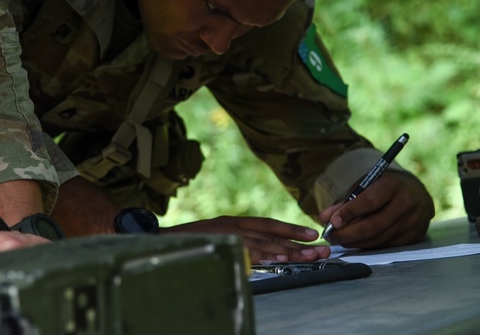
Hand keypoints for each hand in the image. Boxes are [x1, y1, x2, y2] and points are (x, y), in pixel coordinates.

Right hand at [163, 216, 329, 263]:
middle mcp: (231, 225)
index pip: (267, 224)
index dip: (290, 228)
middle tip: (323, 248)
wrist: (156, 240)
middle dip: (299, 241)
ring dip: (289, 249)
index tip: (312, 234)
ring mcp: (225, 234)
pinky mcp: (219, 244)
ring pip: (264, 242)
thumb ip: (235, 244)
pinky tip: (281, 257)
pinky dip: (265, 253)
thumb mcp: (214, 238)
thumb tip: (260, 254)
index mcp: (232, 222)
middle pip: (271, 232)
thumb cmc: (186, 243)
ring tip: (310, 255)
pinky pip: (246, 250)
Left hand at [318, 172, 434, 248]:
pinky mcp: (413, 238)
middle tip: (330, 235)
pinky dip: (366, 245)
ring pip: (377, 239)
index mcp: (393, 186)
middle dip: (347, 233)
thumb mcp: (367, 185)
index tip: (332, 221)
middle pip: (372, 226)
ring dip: (353, 242)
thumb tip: (323, 217)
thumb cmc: (386, 188)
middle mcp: (405, 205)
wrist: (417, 194)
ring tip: (338, 239)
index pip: (369, 201)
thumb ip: (346, 200)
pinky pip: (384, 246)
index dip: (349, 212)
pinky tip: (354, 241)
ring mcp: (411, 223)